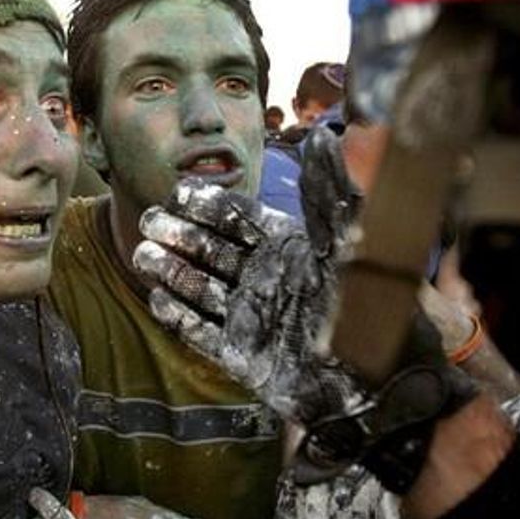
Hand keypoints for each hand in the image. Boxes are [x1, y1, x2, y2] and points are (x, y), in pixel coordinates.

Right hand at [133, 127, 363, 430]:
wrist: (377, 382)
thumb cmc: (369, 307)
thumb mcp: (350, 243)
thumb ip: (329, 192)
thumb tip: (323, 136)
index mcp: (289, 249)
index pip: (241, 220)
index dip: (210, 205)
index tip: (179, 192)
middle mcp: (267, 279)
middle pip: (213, 250)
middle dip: (181, 235)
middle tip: (150, 220)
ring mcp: (253, 318)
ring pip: (202, 288)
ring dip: (172, 271)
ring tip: (142, 254)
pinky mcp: (244, 356)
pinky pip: (202, 332)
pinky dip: (179, 316)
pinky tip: (157, 297)